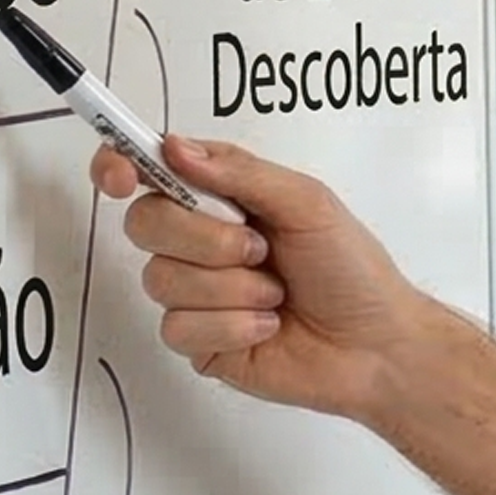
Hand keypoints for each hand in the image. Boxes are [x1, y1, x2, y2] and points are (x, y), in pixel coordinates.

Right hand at [92, 136, 433, 420]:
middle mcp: (199, 240)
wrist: (375, 346)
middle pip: (144, 222)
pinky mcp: (198, 340)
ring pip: (161, 279)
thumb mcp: (307, 203)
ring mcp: (195, 293)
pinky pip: (179, 326)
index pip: (148, 169)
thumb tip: (177, 148)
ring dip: (231, 287)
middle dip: (204, 238)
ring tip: (274, 292)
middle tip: (258, 248)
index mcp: (221, 196)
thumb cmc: (351, 270)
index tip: (124, 175)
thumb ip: (241, 173)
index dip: (120, 166)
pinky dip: (233, 325)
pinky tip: (267, 325)